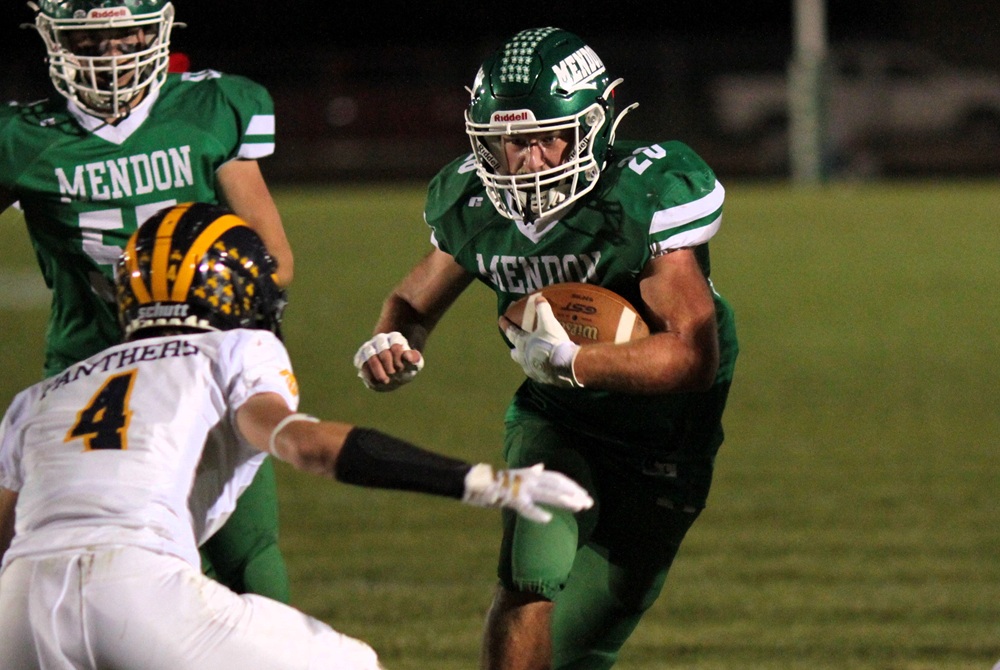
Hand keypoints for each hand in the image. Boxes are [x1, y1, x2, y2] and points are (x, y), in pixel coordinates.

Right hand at [353, 332, 423, 391]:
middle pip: (384, 352)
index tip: (401, 369)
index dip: (399, 361)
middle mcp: (381, 339)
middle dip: (389, 367)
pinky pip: (362, 365)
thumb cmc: (406, 366)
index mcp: (395, 337)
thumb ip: (415, 359)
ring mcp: (369, 347)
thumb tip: (408, 357)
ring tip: (385, 381)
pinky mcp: (361, 356)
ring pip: (370, 357)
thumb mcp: (415, 363)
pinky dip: (368, 375)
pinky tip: (376, 382)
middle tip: (392, 375)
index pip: (396, 347)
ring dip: (378, 371)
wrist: (394, 373)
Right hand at [462, 463, 593, 522]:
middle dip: (574, 494)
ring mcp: (521, 488)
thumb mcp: (516, 474)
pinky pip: (525, 507)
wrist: (476, 481)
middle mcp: (529, 479)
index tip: (585, 495)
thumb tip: (541, 467)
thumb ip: (531, 472)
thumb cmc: (496, 480)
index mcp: (532, 474)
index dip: (572, 486)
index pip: (558, 479)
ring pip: (547, 494)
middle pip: (557, 485)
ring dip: (563, 500)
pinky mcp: (510, 499)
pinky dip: (536, 513)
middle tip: (589, 503)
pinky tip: (547, 519)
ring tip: (578, 507)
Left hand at [499, 296, 581, 387]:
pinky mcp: (542, 378)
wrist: (565, 365)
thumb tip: (539, 299)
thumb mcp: (548, 323)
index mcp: (522, 344)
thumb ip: (542, 310)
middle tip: (515, 346)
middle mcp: (523, 358)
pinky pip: (538, 372)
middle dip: (515, 349)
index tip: (500, 319)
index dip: (505, 325)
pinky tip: (546, 366)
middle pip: (515, 353)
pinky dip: (540, 368)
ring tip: (533, 356)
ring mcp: (532, 370)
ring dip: (527, 359)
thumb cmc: (552, 342)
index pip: (510, 332)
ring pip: (525, 364)